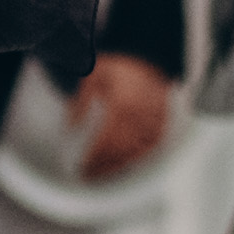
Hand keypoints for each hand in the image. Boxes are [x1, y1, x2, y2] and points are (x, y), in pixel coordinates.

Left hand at [67, 50, 173, 179]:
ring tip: (100, 175)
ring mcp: (154, 121)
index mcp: (123, 103)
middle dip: (102, 167)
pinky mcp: (162, 125)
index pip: (106, 140)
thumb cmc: (120, 68)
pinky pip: (148, 149)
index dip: (94, 157)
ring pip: (134, 153)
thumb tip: (70, 126)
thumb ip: (81, 101)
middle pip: (119, 151)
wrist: (151, 57)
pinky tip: (121, 167)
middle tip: (88, 176)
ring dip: (116, 167)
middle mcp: (140, 115)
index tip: (82, 167)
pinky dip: (134, 161)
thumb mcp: (94, 75)